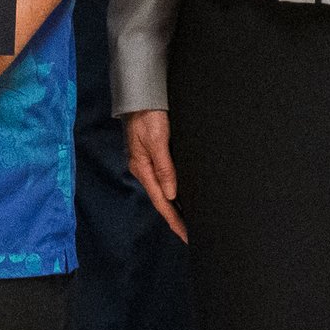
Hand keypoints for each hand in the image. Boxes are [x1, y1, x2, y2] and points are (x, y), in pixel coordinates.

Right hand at [122, 110, 185, 241]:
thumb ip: (164, 167)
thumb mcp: (157, 139)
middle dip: (174, 218)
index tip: (185, 235)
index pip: (161, 201)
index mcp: (142, 168)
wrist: (140, 94)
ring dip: (174, 206)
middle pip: (161, 199)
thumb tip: (171, 194)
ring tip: (186, 221)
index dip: (174, 219)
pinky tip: (178, 195)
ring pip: (162, 190)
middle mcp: (143, 168)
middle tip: (189, 234)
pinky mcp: (151, 154)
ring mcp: (146, 162)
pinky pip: (163, 179)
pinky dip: (172, 191)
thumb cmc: (147, 114)